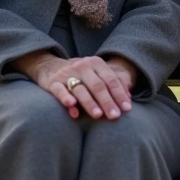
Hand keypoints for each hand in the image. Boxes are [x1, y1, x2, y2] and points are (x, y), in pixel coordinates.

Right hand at [11, 51, 134, 119]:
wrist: (50, 66)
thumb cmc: (80, 74)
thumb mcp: (97, 73)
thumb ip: (113, 83)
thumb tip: (129, 97)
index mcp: (96, 63)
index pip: (111, 80)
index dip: (119, 94)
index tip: (126, 109)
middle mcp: (83, 66)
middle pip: (98, 85)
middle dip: (107, 101)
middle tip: (115, 116)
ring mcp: (67, 74)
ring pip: (80, 89)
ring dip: (90, 103)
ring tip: (98, 115)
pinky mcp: (52, 82)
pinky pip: (60, 91)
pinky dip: (66, 98)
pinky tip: (72, 107)